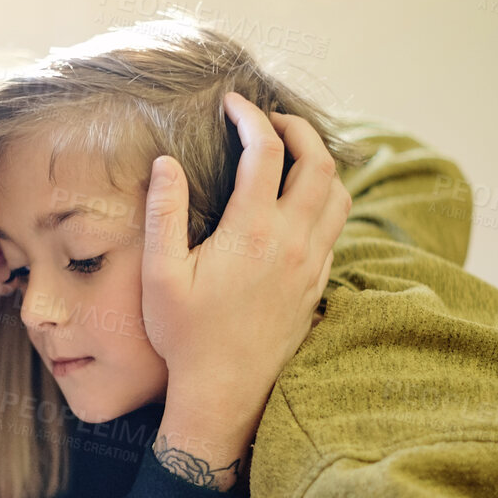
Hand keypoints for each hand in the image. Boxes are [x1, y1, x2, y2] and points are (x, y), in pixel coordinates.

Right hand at [141, 94, 350, 488]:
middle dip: (298, 128)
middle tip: (269, 119)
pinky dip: (325, 199)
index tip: (232, 103)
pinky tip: (297, 203)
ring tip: (290, 154)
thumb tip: (166, 162)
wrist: (225, 394)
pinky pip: (335, 227)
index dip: (250, 116)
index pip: (266, 151)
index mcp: (252, 232)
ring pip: (339, 194)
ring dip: (320, 163)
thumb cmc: (185, 337)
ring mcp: (311, 264)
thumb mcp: (159, 275)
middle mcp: (292, 242)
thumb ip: (163, 213)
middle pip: (321, 162)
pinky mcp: (317, 284)